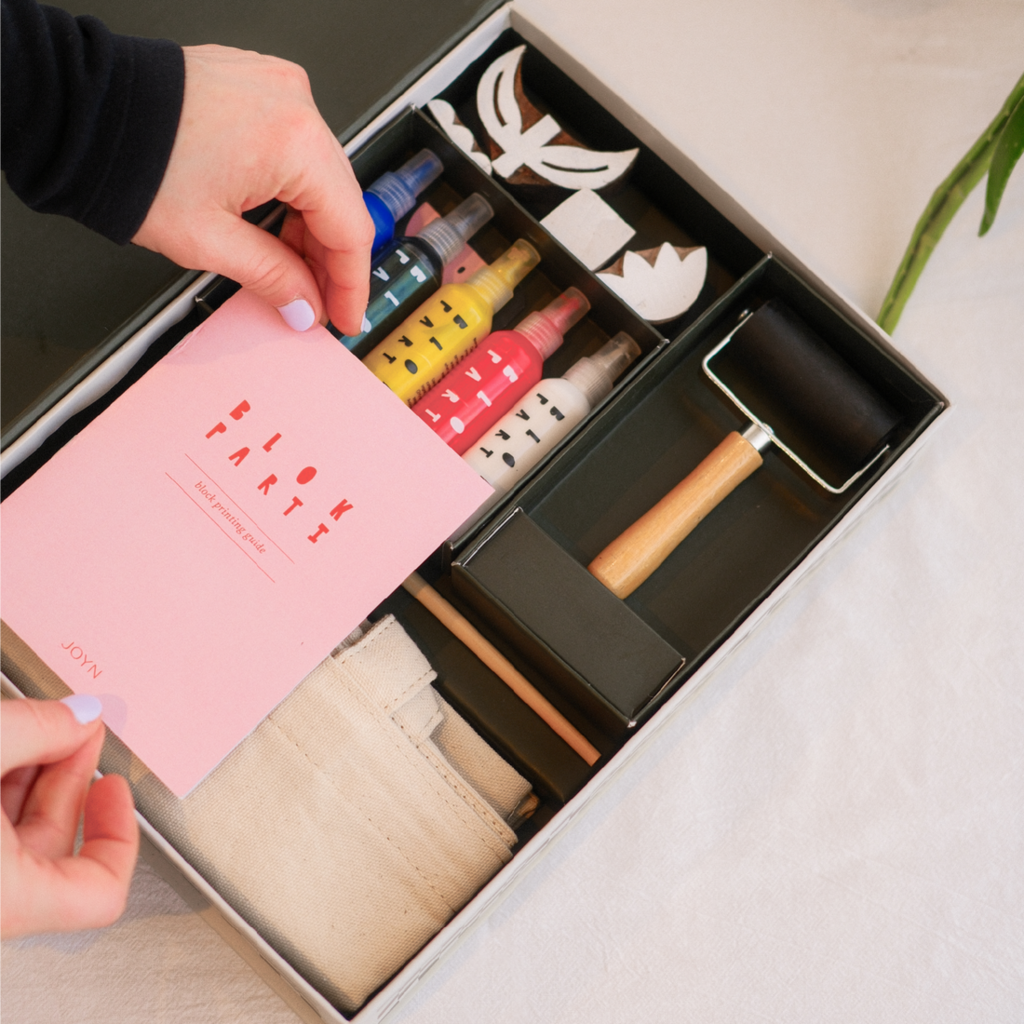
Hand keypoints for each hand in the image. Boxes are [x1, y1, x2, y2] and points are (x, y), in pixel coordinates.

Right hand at [1, 697, 138, 938]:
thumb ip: (40, 729)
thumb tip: (78, 718)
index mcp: (6, 898)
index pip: (101, 894)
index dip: (122, 833)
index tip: (117, 786)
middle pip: (53, 851)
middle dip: (71, 780)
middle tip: (79, 730)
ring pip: (10, 841)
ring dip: (32, 779)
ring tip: (43, 728)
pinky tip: (5, 749)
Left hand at [133, 44, 373, 334]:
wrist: (81, 113)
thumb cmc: (130, 161)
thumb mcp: (209, 241)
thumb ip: (272, 278)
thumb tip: (305, 305)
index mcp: (293, 141)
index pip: (350, 229)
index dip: (352, 284)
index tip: (346, 315)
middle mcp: (296, 106)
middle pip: (340, 201)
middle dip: (330, 260)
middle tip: (317, 302)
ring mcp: (279, 90)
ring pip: (321, 176)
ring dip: (311, 227)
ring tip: (289, 269)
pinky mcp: (259, 88)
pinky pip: (297, 149)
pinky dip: (292, 191)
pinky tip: (277, 225)